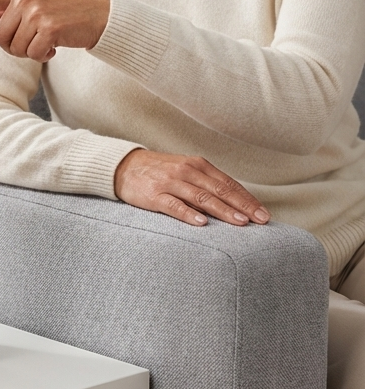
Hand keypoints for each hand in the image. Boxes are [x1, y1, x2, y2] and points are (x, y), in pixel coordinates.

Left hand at [0, 0, 109, 62]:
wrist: (99, 16)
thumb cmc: (66, 13)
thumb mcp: (35, 6)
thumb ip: (7, 12)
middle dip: (14, 44)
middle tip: (35, 38)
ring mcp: (37, 11)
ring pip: (14, 47)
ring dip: (30, 50)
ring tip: (47, 39)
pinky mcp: (49, 27)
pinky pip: (32, 53)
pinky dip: (43, 55)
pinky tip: (55, 45)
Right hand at [114, 149, 270, 226]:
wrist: (124, 167)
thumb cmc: (161, 172)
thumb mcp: (186, 171)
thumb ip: (207, 184)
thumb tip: (236, 205)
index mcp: (198, 165)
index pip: (228, 184)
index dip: (248, 199)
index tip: (264, 215)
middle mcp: (187, 171)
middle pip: (220, 190)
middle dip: (243, 206)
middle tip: (260, 221)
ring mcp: (170, 182)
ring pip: (201, 197)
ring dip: (223, 210)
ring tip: (240, 223)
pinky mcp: (154, 195)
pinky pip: (174, 205)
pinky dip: (189, 214)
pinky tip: (202, 223)